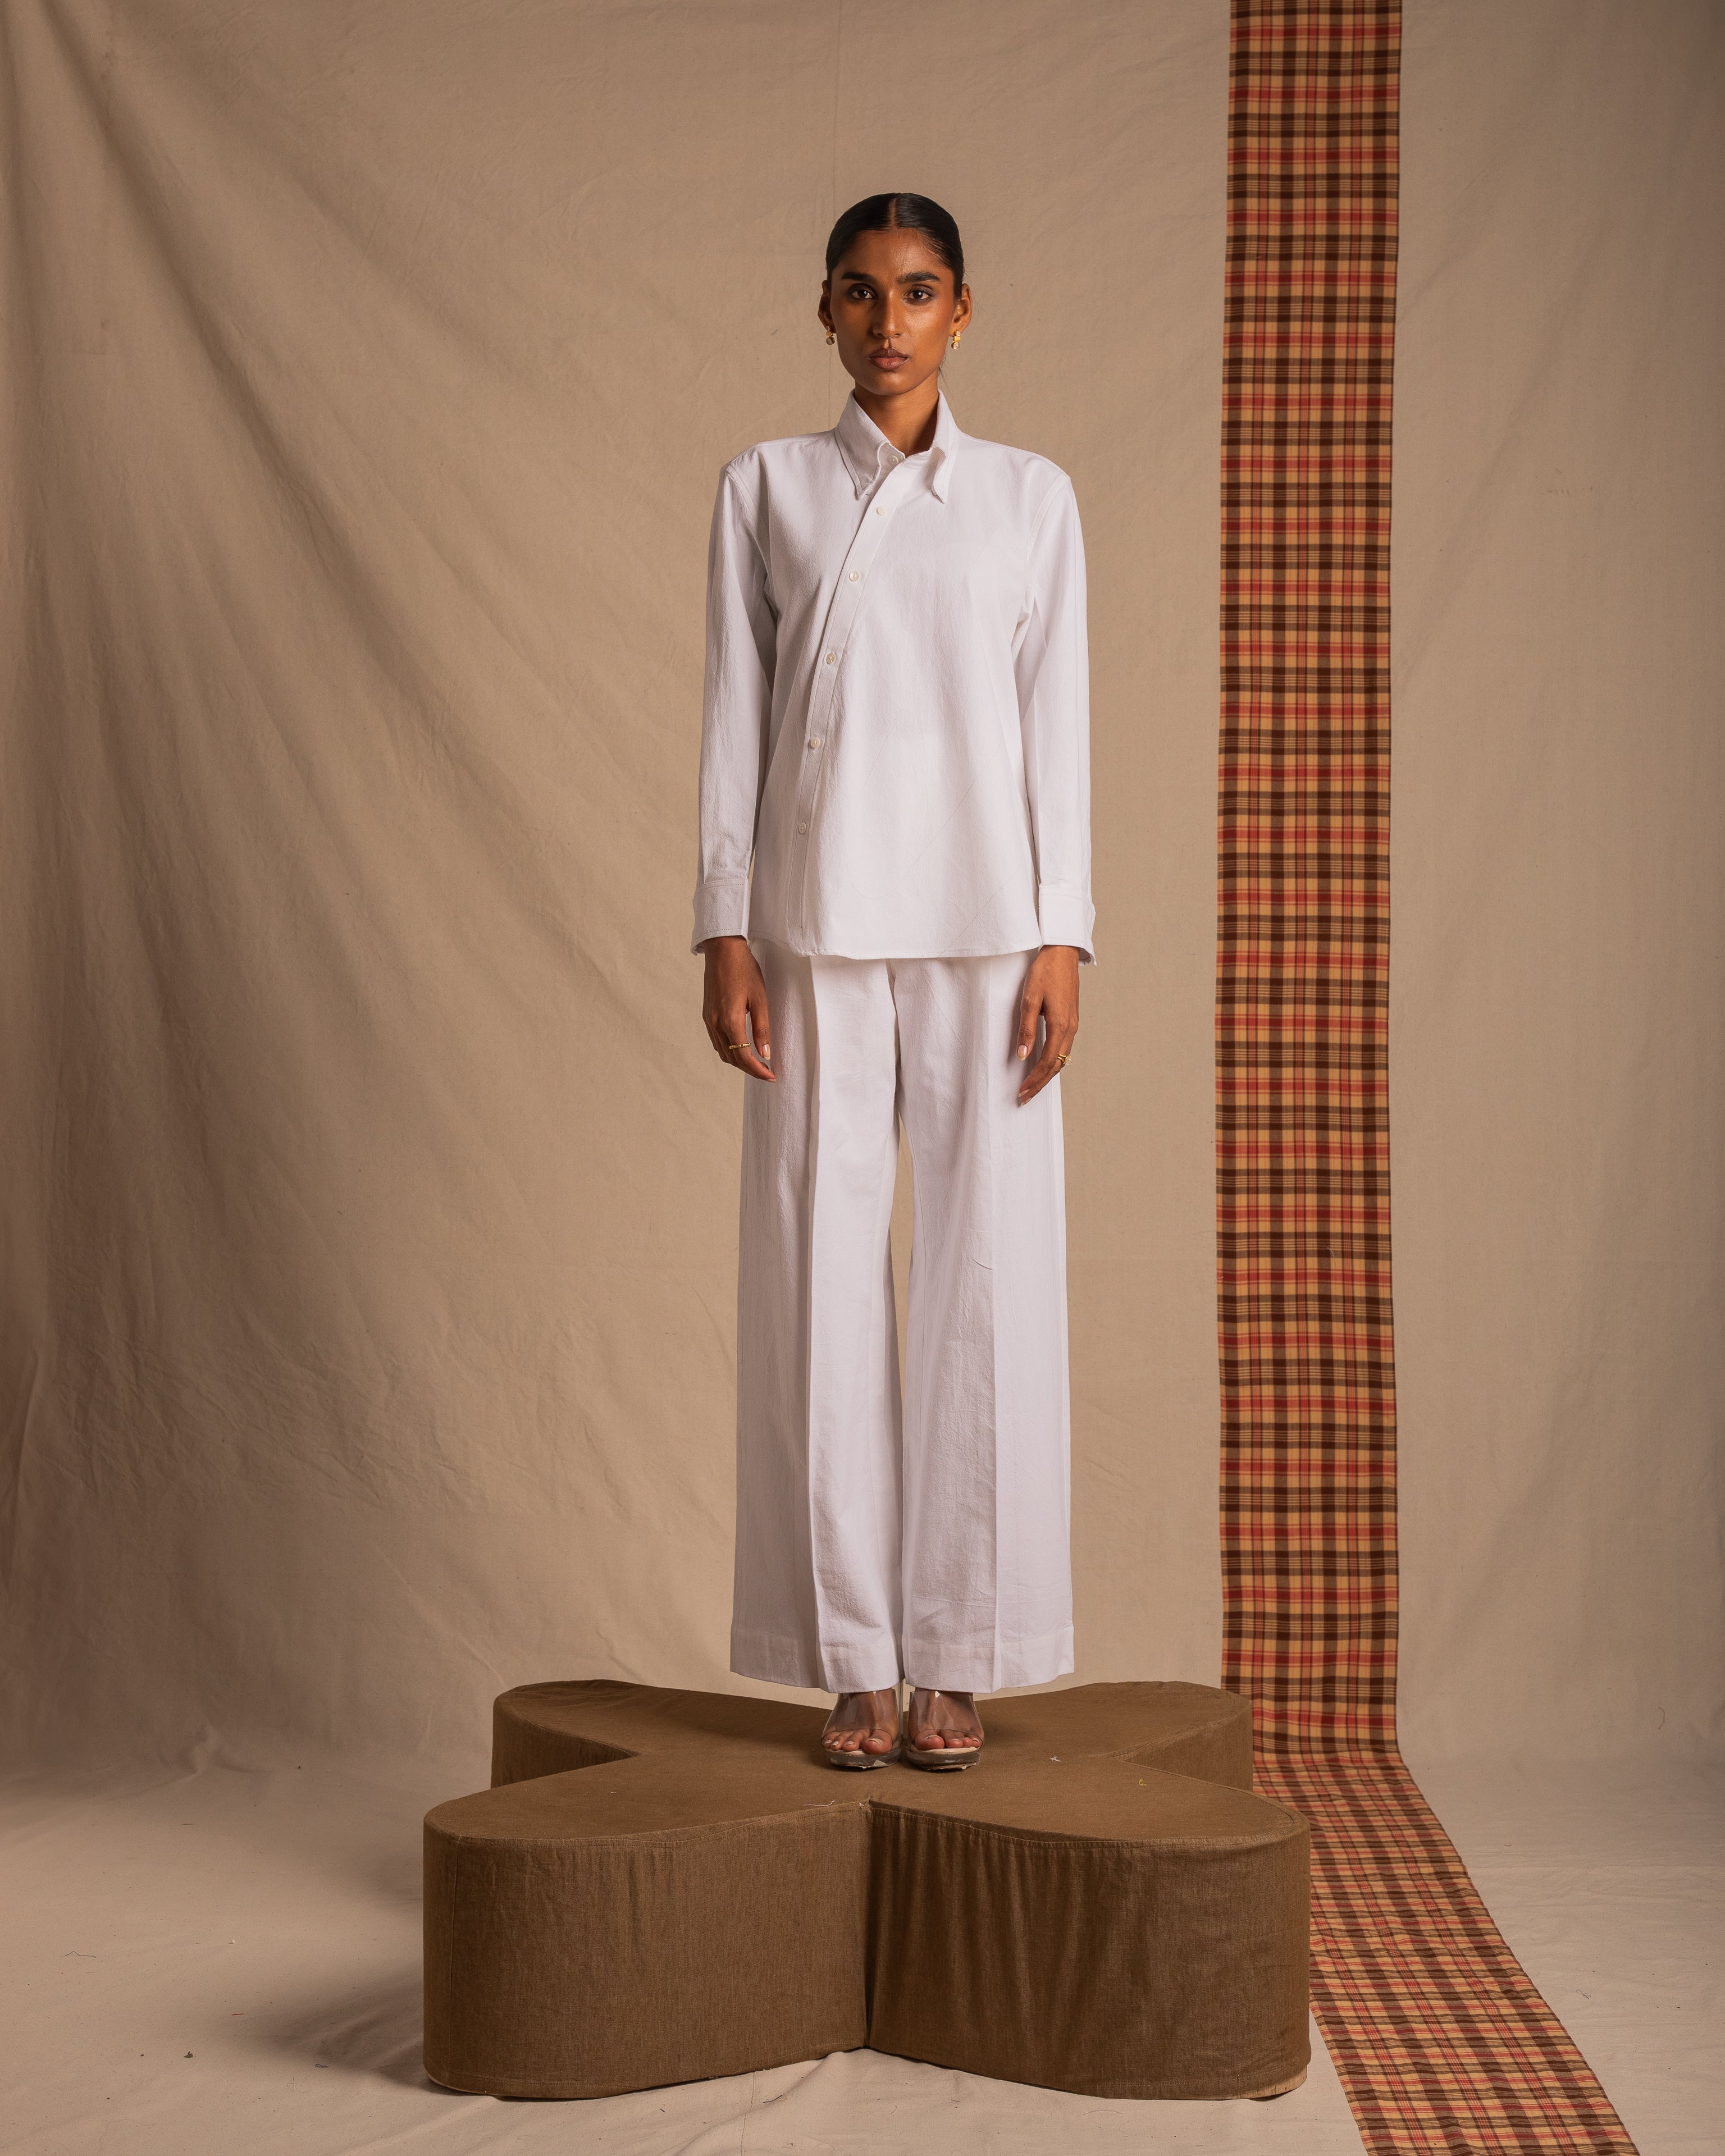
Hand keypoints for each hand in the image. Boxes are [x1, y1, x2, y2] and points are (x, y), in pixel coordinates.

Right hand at [701, 936, 774, 1080]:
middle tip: (767, 1071)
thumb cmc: (744, 970)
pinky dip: (729, 1050)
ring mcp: (708, 1020)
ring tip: (756, 1062)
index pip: (744, 1056)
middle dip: (749, 1069)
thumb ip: (762, 1028)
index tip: (771, 1076)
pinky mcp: (706, 1015)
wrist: (722, 951)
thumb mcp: (760, 999)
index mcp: (729, 1021)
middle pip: (732, 1058)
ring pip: (723, 1052)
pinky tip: (741, 1047)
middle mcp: (715, 1024)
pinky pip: (717, 1041)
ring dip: (739, 1061)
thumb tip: (765, 1053)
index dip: (758, 1070)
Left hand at [1015, 945, 1078, 1103]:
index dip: (1034, 1080)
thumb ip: (1026, 1029)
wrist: (1062, 953)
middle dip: (1040, 1084)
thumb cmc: (1044, 973)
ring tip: (1032, 1086)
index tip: (1021, 1092)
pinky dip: (1054, 1062)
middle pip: (1056, 1066)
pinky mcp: (1072, 1020)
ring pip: (1062, 1059)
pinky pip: (1064, 1049)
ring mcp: (1073, 1025)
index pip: (1046, 1062)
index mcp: (1061, 1026)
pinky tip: (1044, 1065)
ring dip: (1047, 1075)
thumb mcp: (1029, 999)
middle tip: (1024, 1098)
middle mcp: (1070, 1029)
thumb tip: (1023, 1055)